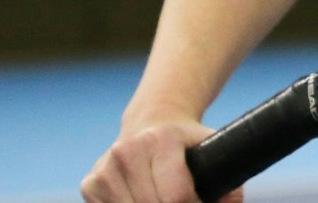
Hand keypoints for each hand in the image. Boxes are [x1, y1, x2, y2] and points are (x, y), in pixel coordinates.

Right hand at [81, 119, 236, 202]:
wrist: (151, 123)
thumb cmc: (187, 143)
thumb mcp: (212, 149)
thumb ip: (227, 181)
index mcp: (160, 140)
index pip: (176, 197)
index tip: (200, 202)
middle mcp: (127, 151)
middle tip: (186, 201)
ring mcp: (105, 168)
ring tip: (163, 197)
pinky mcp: (90, 184)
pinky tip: (141, 197)